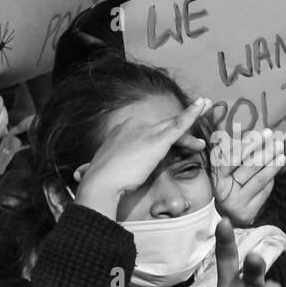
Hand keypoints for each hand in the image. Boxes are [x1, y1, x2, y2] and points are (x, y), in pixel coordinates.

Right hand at [73, 96, 211, 219]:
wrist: (101, 181)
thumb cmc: (99, 179)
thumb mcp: (99, 167)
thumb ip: (99, 166)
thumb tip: (80, 173)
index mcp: (121, 131)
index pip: (147, 134)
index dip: (158, 145)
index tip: (159, 155)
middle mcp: (133, 125)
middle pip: (162, 130)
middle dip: (178, 137)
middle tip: (193, 145)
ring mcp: (146, 131)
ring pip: (173, 129)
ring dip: (191, 126)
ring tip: (205, 124)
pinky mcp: (158, 139)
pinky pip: (179, 125)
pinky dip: (192, 114)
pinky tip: (202, 105)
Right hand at [210, 122, 284, 226]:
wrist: (228, 216)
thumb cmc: (229, 186)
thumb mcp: (226, 170)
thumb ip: (235, 153)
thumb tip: (254, 134)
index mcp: (216, 176)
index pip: (233, 157)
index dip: (249, 144)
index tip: (263, 134)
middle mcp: (223, 190)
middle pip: (247, 167)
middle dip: (265, 153)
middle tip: (278, 143)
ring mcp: (236, 202)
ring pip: (258, 180)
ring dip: (272, 166)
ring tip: (282, 155)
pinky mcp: (248, 212)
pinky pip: (263, 192)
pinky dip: (271, 180)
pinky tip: (277, 171)